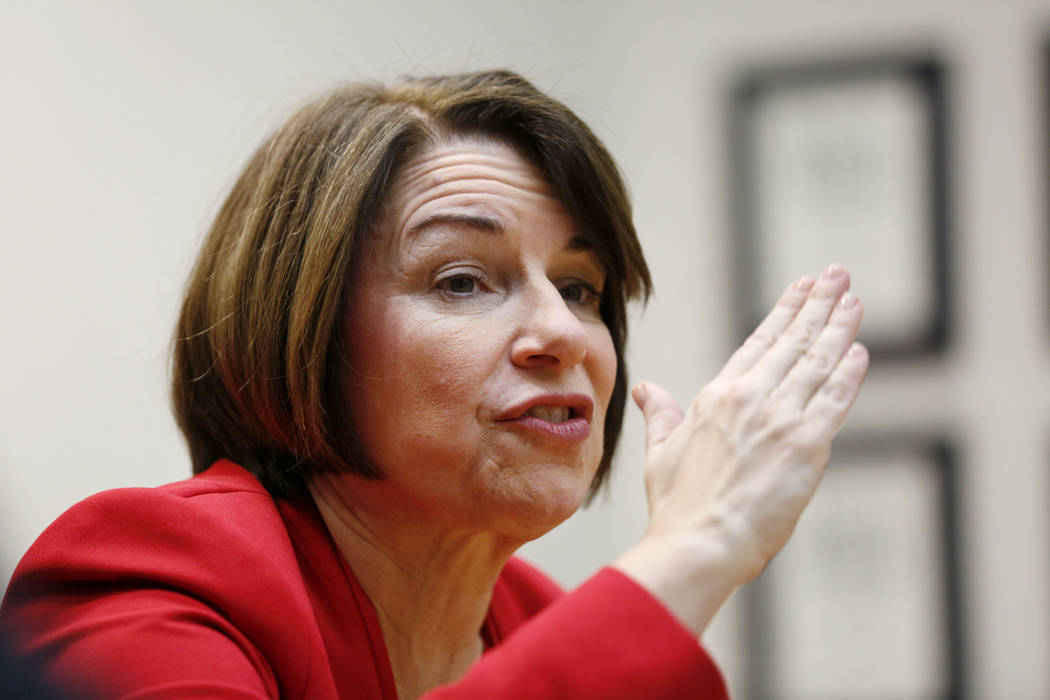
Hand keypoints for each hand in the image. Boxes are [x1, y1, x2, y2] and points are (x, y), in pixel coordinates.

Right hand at [614, 264, 868, 633]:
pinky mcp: (807, 445)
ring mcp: (780, 419)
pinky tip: (861, 351)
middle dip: (819, 303)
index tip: (801, 286)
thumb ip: (660, 415)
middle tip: (838, 273)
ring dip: (840, 327)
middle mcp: (750, 398)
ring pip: (818, 361)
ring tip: (854, 299)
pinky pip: (835, 400)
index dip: (785, 311)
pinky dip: (850, 373)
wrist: (698, 542)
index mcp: (717, 396)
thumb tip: (646, 391)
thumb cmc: (678, 505)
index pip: (759, 341)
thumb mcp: (661, 452)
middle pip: (794, 340)